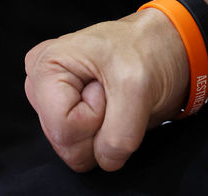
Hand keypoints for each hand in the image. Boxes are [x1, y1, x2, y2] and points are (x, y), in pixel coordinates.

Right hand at [24, 8, 188, 171]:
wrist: (166, 47)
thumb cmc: (149, 50)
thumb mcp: (138, 87)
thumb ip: (118, 135)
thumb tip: (106, 159)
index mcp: (45, 65)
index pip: (62, 127)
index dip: (95, 118)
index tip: (110, 89)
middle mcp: (41, 84)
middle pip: (64, 143)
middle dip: (99, 127)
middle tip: (114, 93)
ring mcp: (53, 101)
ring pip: (74, 150)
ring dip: (104, 130)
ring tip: (114, 96)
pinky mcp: (68, 114)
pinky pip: (83, 148)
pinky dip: (105, 134)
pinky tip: (111, 105)